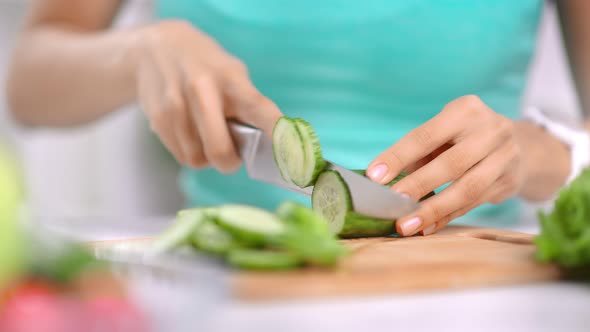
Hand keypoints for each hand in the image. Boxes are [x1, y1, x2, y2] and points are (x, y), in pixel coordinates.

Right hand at [134, 20, 281, 171]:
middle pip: (220, 151)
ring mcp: (176, 107)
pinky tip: (190, 133)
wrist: (155, 49)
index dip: (278, 135)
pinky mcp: (158, 120)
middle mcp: (203, 91)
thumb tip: (268, 144)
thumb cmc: (207, 67)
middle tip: (233, 156)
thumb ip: (248, 105)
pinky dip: (191, 153)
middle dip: (230, 162)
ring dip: (207, 158)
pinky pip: (182, 156)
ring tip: (206, 135)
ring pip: (199, 159)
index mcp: (231, 80)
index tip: (292, 155)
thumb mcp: (232, 73)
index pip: (260, 110)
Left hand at [367, 95, 525, 235]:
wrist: (521, 145)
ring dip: (433, 210)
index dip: (398, 157)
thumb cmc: (464, 138)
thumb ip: (416, 154)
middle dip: (418, 186)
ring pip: (466, 189)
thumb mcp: (443, 134)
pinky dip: (446, 217)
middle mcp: (491, 130)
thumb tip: (380, 182)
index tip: (374, 177)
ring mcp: (505, 157)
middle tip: (392, 203)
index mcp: (465, 111)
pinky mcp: (509, 182)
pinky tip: (425, 228)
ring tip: (406, 225)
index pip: (425, 136)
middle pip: (450, 164)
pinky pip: (473, 204)